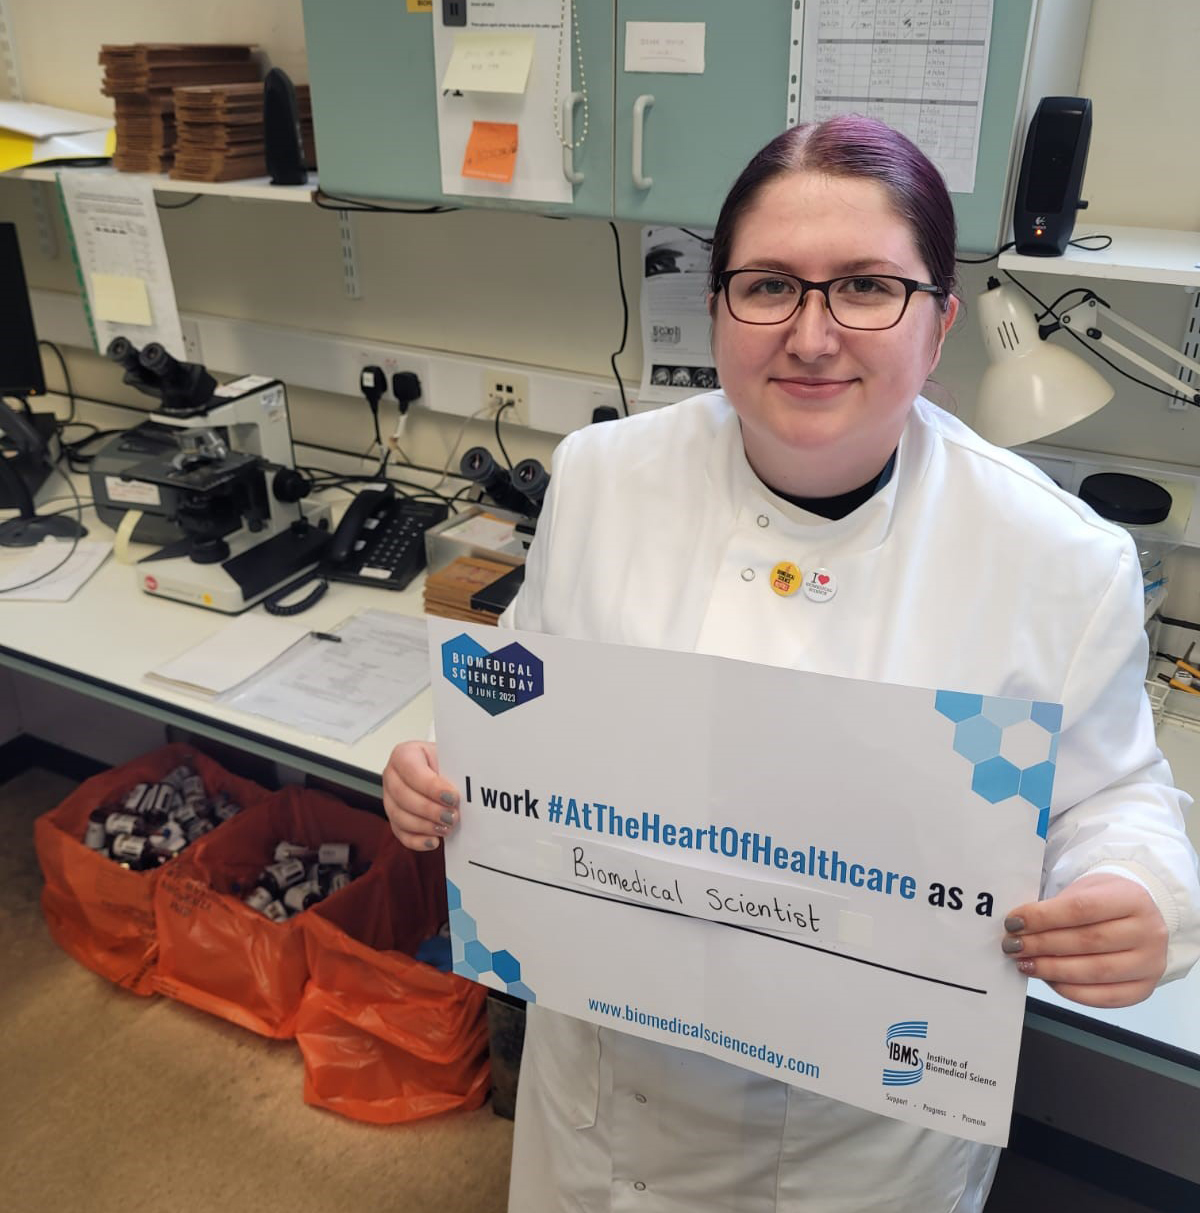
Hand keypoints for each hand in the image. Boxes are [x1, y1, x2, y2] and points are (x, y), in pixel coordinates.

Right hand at [381, 740, 459, 850]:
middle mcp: (392, 776)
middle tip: (452, 816)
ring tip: (446, 828)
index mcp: (404, 755)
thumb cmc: (443, 763)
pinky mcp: (394, 818)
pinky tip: (434, 841)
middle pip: (403, 796)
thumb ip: (452, 772)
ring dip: (425, 825)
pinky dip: (417, 840)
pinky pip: (400, 833)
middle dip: (430, 809)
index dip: (431, 786)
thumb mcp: (449, 759)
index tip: (452, 797)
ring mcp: (390, 798)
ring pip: (399, 816)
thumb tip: (465, 790)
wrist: (441, 772)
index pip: (412, 770)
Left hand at [1002, 872, 1167, 1007]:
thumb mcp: (1084, 890)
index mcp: (1132, 899)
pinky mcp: (1144, 989)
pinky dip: (1072, 991)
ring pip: (1096, 972)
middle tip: (1013, 945)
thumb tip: (1019, 928)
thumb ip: (1055, 907)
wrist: (1137, 916)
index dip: (1042, 917)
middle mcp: (1148, 932)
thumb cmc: (1104, 902)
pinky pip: (1105, 997)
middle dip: (1042, 945)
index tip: (1014, 922)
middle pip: (1087, 941)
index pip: (1081, 909)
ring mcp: (1151, 964)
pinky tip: (1050, 980)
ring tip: (1026, 963)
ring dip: (1053, 970)